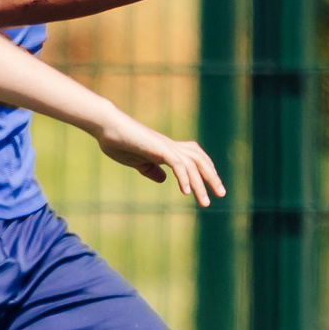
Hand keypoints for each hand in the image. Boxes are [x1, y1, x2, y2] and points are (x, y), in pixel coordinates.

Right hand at [96, 112, 226, 206]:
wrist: (107, 127)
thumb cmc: (117, 143)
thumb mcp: (137, 162)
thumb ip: (151, 170)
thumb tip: (164, 180)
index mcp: (167, 149)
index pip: (194, 158)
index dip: (205, 170)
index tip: (212, 186)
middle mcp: (171, 146)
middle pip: (200, 160)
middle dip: (212, 177)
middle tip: (221, 194)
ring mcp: (166, 146)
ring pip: (192, 165)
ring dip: (201, 184)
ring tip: (205, 202)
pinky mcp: (158, 149)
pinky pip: (177, 164)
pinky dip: (184, 178)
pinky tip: (187, 191)